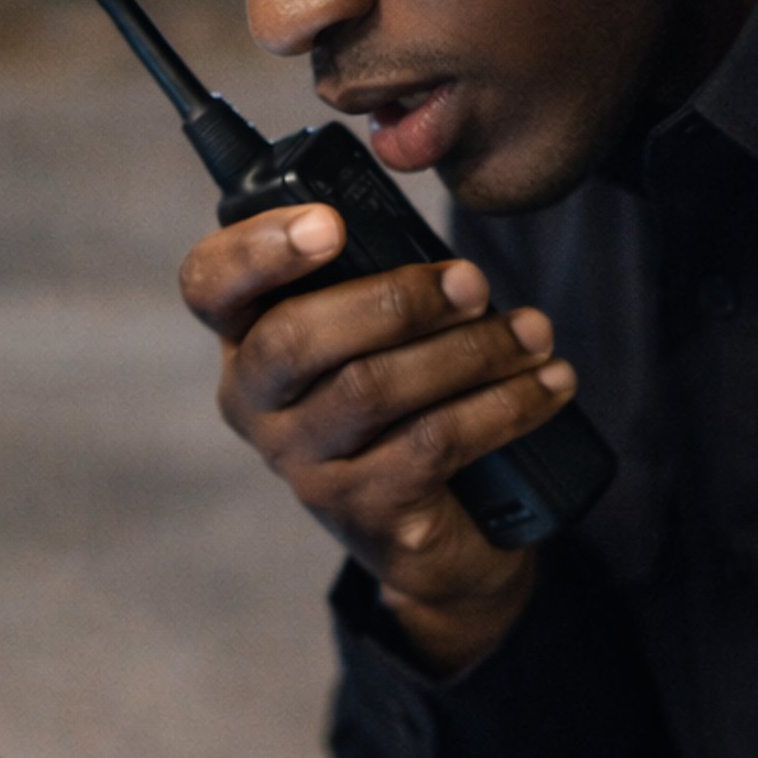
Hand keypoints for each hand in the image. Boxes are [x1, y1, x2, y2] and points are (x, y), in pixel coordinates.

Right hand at [180, 203, 578, 672]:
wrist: (436, 533)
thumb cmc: (407, 401)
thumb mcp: (376, 336)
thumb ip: (377, 284)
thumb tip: (447, 265)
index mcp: (247, 340)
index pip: (209, 284)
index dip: (258, 249)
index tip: (330, 223)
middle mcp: (257, 405)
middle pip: (295, 339)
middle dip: (394, 300)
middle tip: (473, 282)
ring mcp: (303, 465)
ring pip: (372, 389)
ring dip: (469, 351)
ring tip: (534, 332)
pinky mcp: (363, 511)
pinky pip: (432, 443)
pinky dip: (503, 407)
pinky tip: (549, 384)